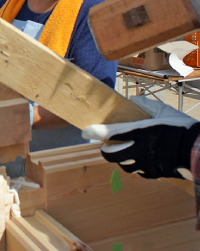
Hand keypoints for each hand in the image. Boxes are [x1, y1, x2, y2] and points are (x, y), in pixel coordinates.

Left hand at [82, 96, 199, 178]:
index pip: (110, 133)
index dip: (95, 132)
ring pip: (122, 165)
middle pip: (110, 155)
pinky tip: (140, 159)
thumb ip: (147, 104)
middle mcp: (139, 149)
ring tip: (123, 151)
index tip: (84, 132)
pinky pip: (137, 171)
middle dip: (105, 150)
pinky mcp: (153, 173)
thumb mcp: (165, 111)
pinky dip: (135, 165)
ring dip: (119, 159)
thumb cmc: (182, 129)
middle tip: (106, 145)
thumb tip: (133, 98)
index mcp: (140, 132)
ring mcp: (145, 164)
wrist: (198, 151)